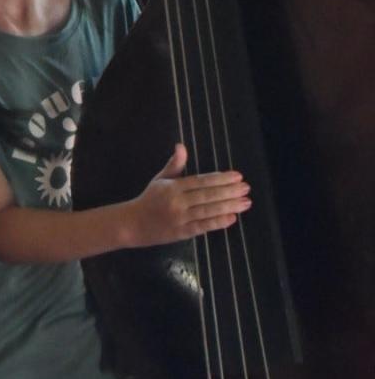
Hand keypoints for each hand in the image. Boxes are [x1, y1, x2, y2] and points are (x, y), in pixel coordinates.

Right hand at [128, 143, 250, 246]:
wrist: (132, 224)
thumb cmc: (149, 200)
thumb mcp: (160, 179)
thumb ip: (174, 164)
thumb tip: (181, 146)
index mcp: (173, 187)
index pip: (201, 181)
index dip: (220, 179)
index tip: (237, 176)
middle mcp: (178, 202)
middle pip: (208, 195)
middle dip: (229, 191)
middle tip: (246, 188)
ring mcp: (180, 219)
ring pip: (208, 211)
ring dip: (229, 206)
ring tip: (245, 202)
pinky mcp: (182, 233)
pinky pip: (203, 227)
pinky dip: (218, 222)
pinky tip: (232, 218)